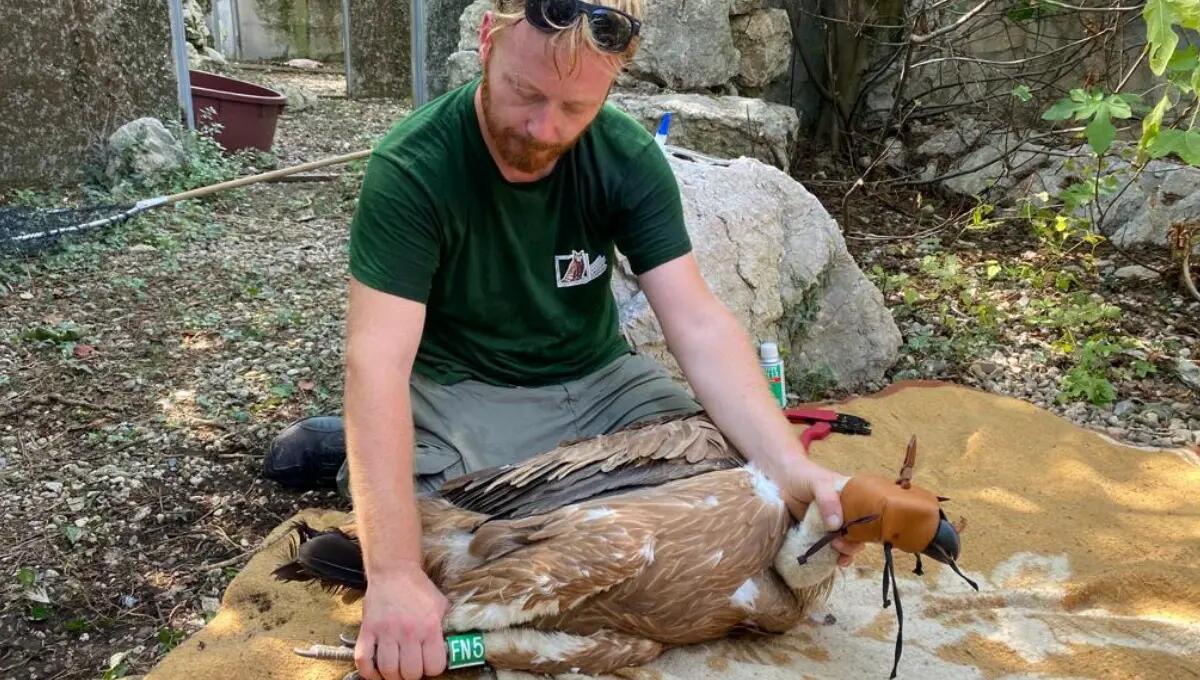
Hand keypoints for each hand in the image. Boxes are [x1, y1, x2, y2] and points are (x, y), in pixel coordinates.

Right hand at [356, 562, 449, 679]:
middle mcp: (408, 631)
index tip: (428, 664)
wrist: (394, 571)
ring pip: (388, 670)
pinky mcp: (367, 629)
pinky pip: (364, 660)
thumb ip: (445, 628)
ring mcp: (386, 631)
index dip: (432, 669)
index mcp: (430, 626)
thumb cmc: (419, 589)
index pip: (434, 666)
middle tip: (411, 668)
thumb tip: (452, 649)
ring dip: (392, 676)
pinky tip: (377, 672)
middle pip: (410, 673)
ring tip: (396, 670)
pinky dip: (369, 672)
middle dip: (412, 675)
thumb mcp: (441, 605)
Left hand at [779, 459, 864, 567]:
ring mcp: (833, 525)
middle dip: (853, 545)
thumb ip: (828, 500)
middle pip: (859, 535)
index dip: (866, 531)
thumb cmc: (804, 476)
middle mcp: (847, 513)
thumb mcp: (818, 483)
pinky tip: (832, 563)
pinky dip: (832, 557)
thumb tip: (836, 525)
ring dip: (845, 554)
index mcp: (854, 499)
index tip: (855, 537)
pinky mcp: (819, 534)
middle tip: (838, 544)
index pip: (868, 518)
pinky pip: (829, 548)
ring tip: (837, 557)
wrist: (782, 479)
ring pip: (847, 544)